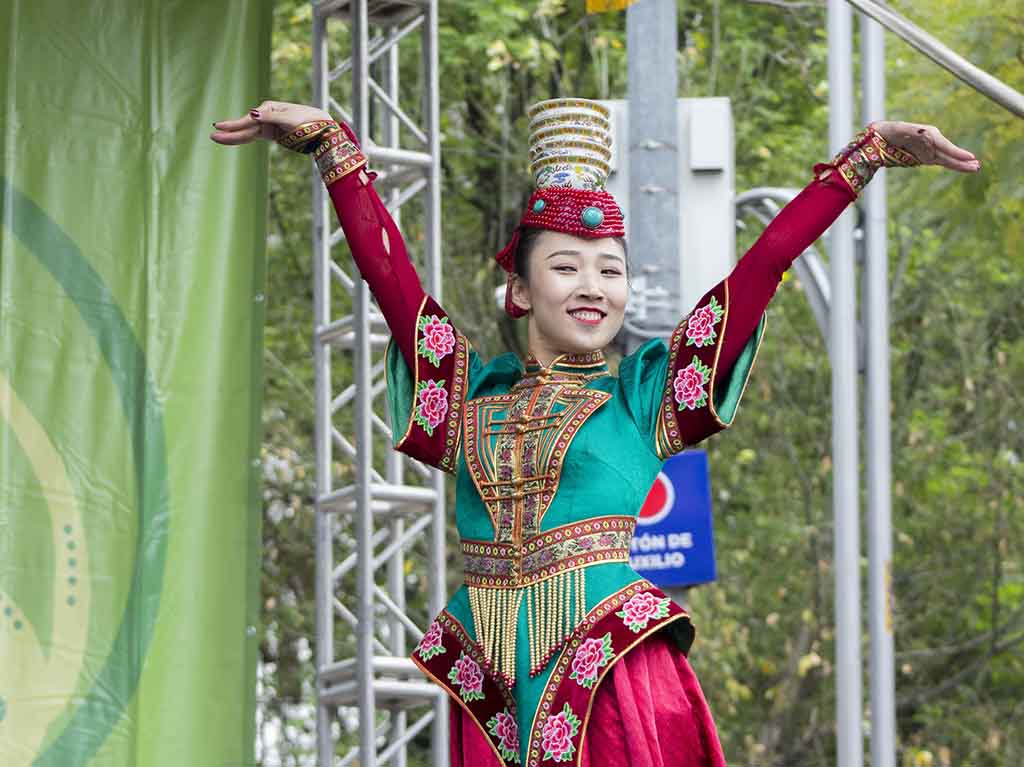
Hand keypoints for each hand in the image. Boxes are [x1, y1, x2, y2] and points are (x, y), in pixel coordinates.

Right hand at [210, 100, 332, 145]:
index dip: (234, 125)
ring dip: (233, 136)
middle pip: (245, 126)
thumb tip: (252, 113)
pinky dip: (243, 138)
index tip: (219, 126)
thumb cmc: (307, 119)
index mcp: (269, 108)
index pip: (249, 120)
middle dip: (229, 131)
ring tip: (216, 138)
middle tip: (213, 134)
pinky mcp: (271, 133)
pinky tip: (232, 139)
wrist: (321, 126)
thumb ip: (270, 117)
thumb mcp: (289, 118)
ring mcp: (267, 125)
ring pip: (247, 133)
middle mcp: (265, 115)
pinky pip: (254, 137)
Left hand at [870, 120, 979, 172]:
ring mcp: (931, 150)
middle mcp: (933, 142)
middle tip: (976, 165)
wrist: (886, 134)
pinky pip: (943, 162)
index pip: (945, 146)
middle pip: (949, 154)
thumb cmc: (893, 130)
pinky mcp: (927, 157)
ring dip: (961, 164)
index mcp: (930, 134)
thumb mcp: (900, 129)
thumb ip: (907, 131)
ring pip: (948, 159)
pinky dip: (953, 165)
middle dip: (962, 160)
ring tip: (975, 168)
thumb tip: (915, 132)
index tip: (969, 157)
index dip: (956, 152)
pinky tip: (963, 168)